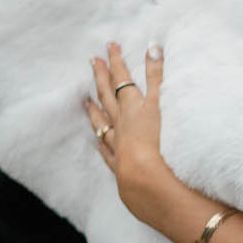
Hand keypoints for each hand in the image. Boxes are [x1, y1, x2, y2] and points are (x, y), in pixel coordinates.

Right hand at [85, 42, 189, 242]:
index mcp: (113, 145)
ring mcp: (137, 113)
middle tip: (93, 59)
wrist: (148, 185)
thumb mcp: (132, 192)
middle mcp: (120, 126)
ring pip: (122, 84)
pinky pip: (155, 81)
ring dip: (117, 66)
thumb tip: (124, 185)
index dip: (93, 110)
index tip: (87, 99)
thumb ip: (128, 184)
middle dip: (99, 78)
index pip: (100, 123)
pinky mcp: (155, 106)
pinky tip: (153, 48)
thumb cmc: (141, 194)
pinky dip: (154, 65)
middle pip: (106, 97)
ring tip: (112, 48)